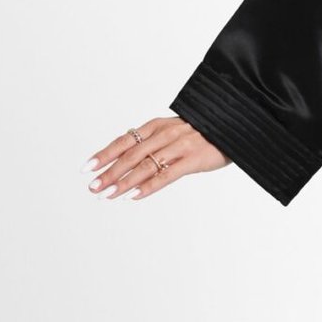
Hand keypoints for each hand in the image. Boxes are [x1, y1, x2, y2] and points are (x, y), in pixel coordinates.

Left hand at [84, 117, 228, 200]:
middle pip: (130, 155)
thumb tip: (129, 157)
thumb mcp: (174, 131)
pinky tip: (135, 195)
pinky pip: (166, 175)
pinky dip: (149, 186)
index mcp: (156, 126)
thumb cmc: (204, 132)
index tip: (87, 167)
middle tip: (93, 186)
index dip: (104, 154)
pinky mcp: (192, 160)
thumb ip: (153, 143)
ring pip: (144, 166)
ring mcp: (178, 147)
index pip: (124, 141)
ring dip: (124, 181)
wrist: (234, 126)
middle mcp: (164, 134)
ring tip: (108, 194)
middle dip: (109, 172)